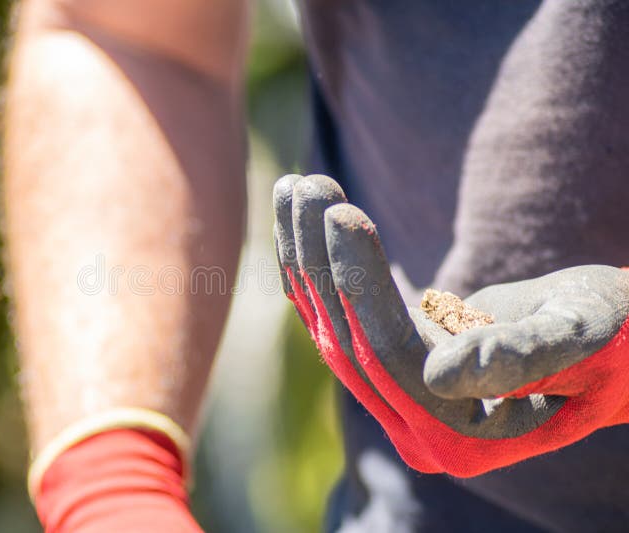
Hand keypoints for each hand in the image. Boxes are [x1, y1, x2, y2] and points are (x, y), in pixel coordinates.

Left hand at [273, 174, 628, 476]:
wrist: (616, 344)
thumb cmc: (615, 335)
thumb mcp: (582, 337)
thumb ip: (526, 354)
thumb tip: (443, 373)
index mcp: (459, 435)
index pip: (389, 353)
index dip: (357, 282)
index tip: (339, 213)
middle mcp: (416, 427)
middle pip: (348, 337)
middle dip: (319, 258)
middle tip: (303, 186)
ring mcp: (399, 399)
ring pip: (334, 323)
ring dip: (307, 255)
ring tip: (294, 188)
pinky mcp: (394, 367)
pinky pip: (344, 316)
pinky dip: (319, 268)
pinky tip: (297, 223)